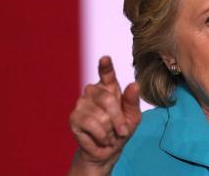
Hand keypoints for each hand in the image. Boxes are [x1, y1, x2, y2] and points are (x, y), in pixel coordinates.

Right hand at [69, 56, 140, 174]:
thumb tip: (134, 85)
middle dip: (118, 119)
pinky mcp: (74, 117)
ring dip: (110, 131)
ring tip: (109, 134)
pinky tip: (101, 138)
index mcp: (109, 87)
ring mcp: (82, 103)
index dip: (106, 66)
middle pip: (107, 100)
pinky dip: (101, 136)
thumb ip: (132, 101)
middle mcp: (93, 91)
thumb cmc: (121, 130)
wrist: (108, 150)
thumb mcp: (133, 117)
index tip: (105, 58)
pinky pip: (92, 125)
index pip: (107, 74)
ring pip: (101, 116)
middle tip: (122, 131)